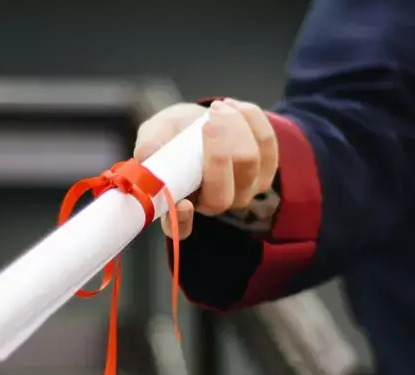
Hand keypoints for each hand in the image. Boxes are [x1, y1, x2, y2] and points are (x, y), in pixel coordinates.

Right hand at [134, 99, 278, 239]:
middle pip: (222, 194)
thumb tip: (146, 155)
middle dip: (218, 154)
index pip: (180, 227)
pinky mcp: (266, 170)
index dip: (183, 220)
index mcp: (180, 203)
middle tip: (207, 121)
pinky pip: (267, 145)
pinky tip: (234, 107)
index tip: (183, 204)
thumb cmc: (174, 132)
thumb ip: (151, 144)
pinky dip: (252, 120)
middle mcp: (214, 204)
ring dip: (235, 127)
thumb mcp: (156, 133)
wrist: (201, 119)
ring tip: (216, 108)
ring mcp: (243, 190)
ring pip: (249, 162)